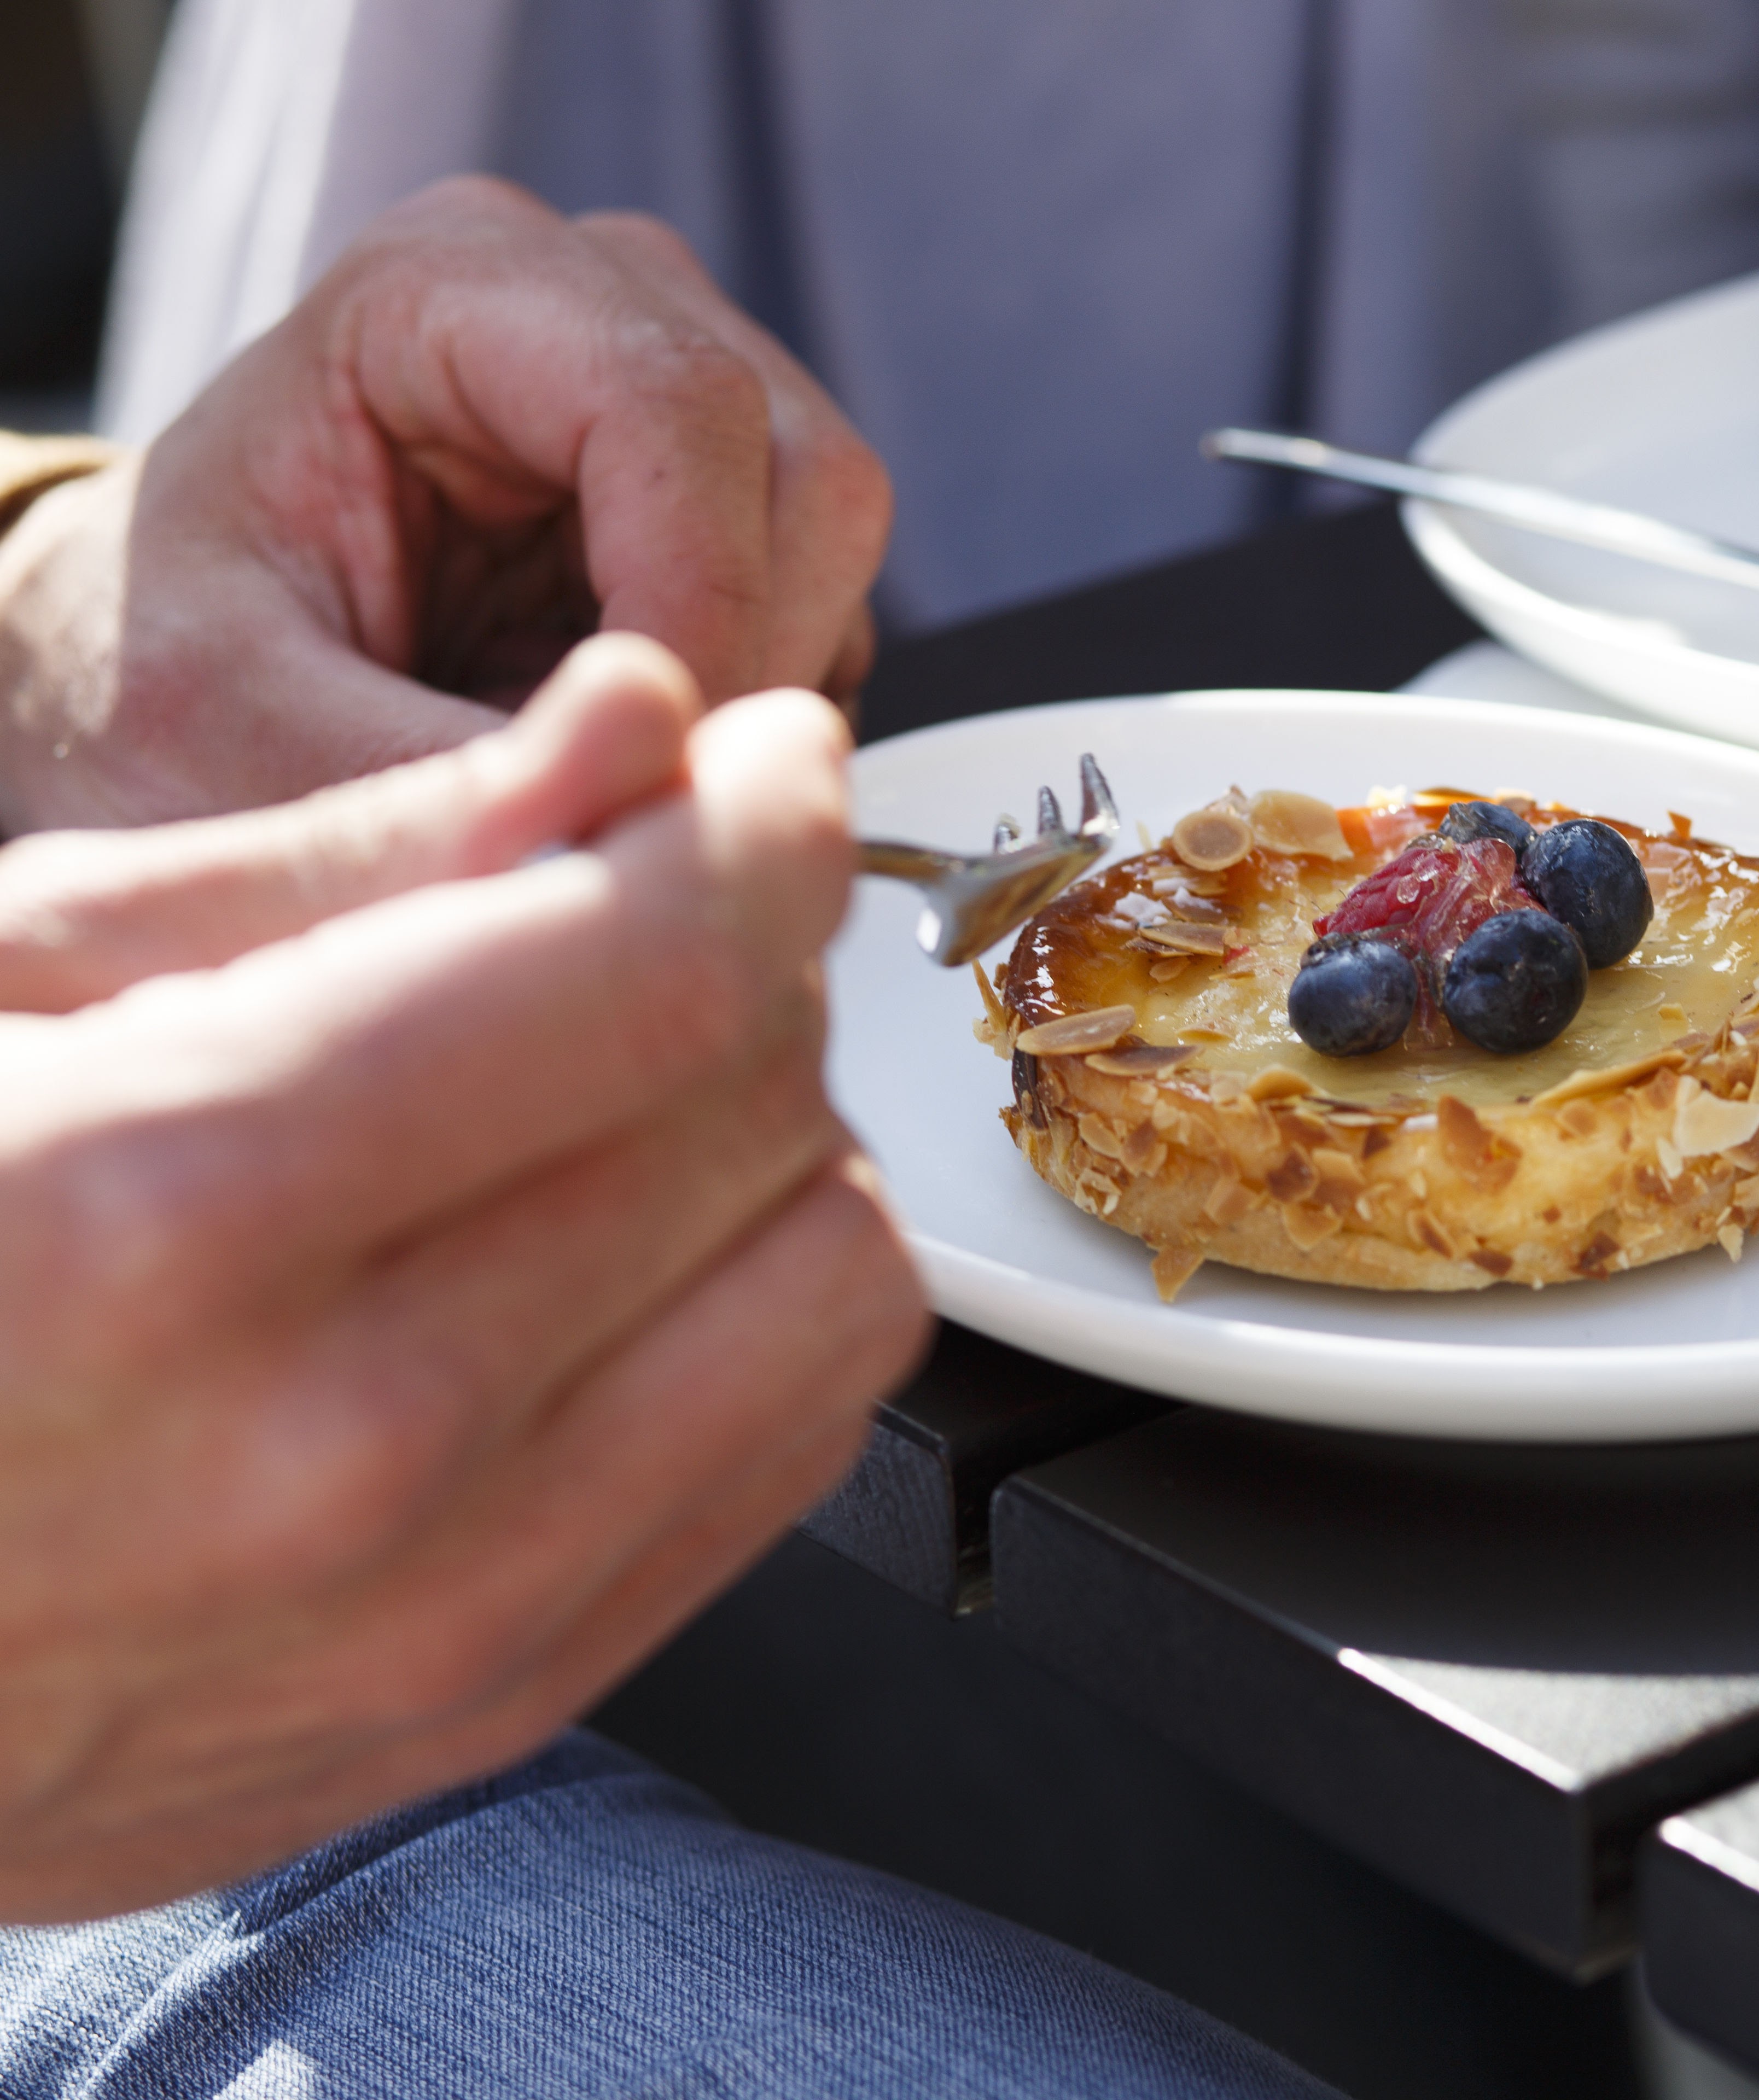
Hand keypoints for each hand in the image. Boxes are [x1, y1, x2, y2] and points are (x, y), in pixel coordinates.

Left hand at [0, 176, 890, 830]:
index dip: (702, 604)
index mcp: (448, 284)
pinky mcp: (733, 503)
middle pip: (805, 476)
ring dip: (757, 697)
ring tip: (604, 774)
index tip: (651, 761)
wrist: (154, 675)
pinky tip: (633, 748)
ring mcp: (685, 392)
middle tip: (641, 800)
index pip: (677, 409)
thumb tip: (634, 823)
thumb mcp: (234, 728)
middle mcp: (598, 299)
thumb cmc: (170, 663)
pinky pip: (823, 612)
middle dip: (748, 666)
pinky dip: (754, 710)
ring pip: (838, 550)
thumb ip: (426, 775)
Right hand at [0, 634, 928, 1921]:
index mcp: (174, 1214)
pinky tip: (617, 1252)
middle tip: (625, 914)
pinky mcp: (492, 1702)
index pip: (666, 970)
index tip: (760, 759)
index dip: (766, 818)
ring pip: (834, 1280)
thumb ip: (355, 851)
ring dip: (770, 1147)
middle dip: (740, 961)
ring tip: (610, 1097)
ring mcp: (433, 1613)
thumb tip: (644, 720)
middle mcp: (340, 1446)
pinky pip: (792, 1446)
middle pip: (766, 1110)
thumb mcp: (3, 974)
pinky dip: (754, 1311)